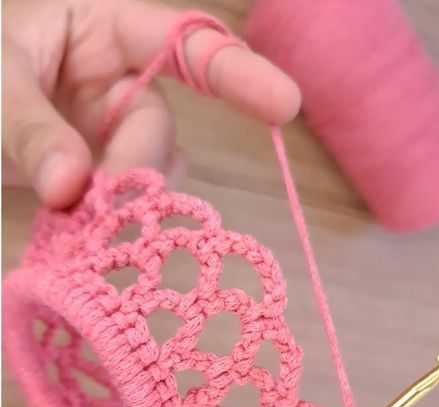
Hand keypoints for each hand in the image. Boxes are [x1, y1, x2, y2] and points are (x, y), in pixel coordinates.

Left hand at [2, 0, 300, 207]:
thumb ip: (31, 128)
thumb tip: (72, 187)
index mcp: (102, 27)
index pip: (184, 43)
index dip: (238, 72)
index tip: (285, 104)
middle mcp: (117, 78)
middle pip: (158, 123)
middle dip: (134, 162)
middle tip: (97, 199)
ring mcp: (110, 129)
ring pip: (149, 169)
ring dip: (124, 196)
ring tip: (78, 213)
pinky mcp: (100, 172)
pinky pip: (128, 198)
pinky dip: (112, 218)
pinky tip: (86, 226)